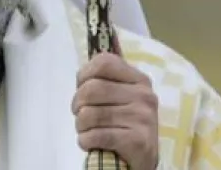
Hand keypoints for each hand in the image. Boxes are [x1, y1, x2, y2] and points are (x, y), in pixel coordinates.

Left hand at [73, 52, 158, 169]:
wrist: (143, 158)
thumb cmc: (125, 122)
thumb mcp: (121, 96)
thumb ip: (104, 80)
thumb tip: (81, 74)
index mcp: (139, 79)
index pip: (104, 62)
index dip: (84, 74)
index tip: (81, 87)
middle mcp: (144, 95)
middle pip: (91, 89)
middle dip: (76, 104)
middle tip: (79, 114)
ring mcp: (142, 118)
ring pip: (89, 114)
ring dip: (80, 125)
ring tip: (86, 130)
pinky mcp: (137, 141)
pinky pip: (95, 136)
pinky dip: (85, 140)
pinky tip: (89, 142)